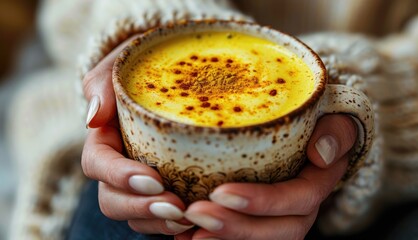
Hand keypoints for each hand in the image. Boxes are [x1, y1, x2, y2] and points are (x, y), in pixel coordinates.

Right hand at [81, 37, 193, 235]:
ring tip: (190, 217)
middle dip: (142, 208)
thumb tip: (93, 119)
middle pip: (114, 200)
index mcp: (104, 138)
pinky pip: (161, 217)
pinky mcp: (165, 188)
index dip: (120, 177)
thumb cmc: (143, 65)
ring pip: (137, 215)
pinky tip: (197, 222)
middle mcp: (119, 165)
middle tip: (176, 206)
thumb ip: (102, 85)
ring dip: (160, 222)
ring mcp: (141, 181)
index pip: (98, 165)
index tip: (153, 178)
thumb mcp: (122, 64)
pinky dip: (175, 224)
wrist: (170, 70)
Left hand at [180, 115, 356, 239]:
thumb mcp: (334, 120)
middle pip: (276, 231)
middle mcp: (301, 209)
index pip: (298, 199)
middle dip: (235, 227)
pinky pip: (244, 239)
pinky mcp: (262, 221)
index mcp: (318, 183)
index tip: (221, 193)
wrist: (311, 135)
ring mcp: (281, 219)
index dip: (263, 202)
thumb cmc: (316, 123)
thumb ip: (336, 132)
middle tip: (195, 213)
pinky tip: (187, 237)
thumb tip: (321, 153)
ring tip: (188, 233)